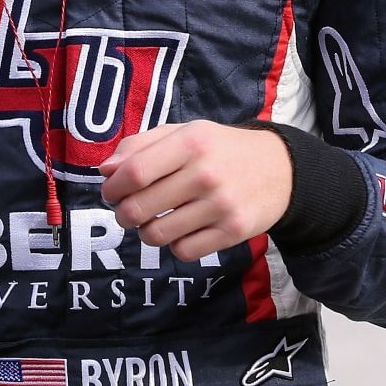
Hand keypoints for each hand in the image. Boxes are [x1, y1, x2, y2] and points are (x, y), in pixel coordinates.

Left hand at [98, 122, 291, 262]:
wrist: (281, 169)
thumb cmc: (219, 149)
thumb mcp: (183, 133)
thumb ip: (139, 145)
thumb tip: (105, 170)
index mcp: (190, 143)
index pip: (134, 172)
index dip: (113, 188)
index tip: (111, 191)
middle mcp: (206, 174)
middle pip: (139, 208)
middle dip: (122, 214)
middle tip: (126, 211)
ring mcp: (222, 205)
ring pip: (157, 235)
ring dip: (145, 232)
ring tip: (151, 222)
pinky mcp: (235, 232)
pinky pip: (184, 252)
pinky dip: (174, 245)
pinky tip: (180, 231)